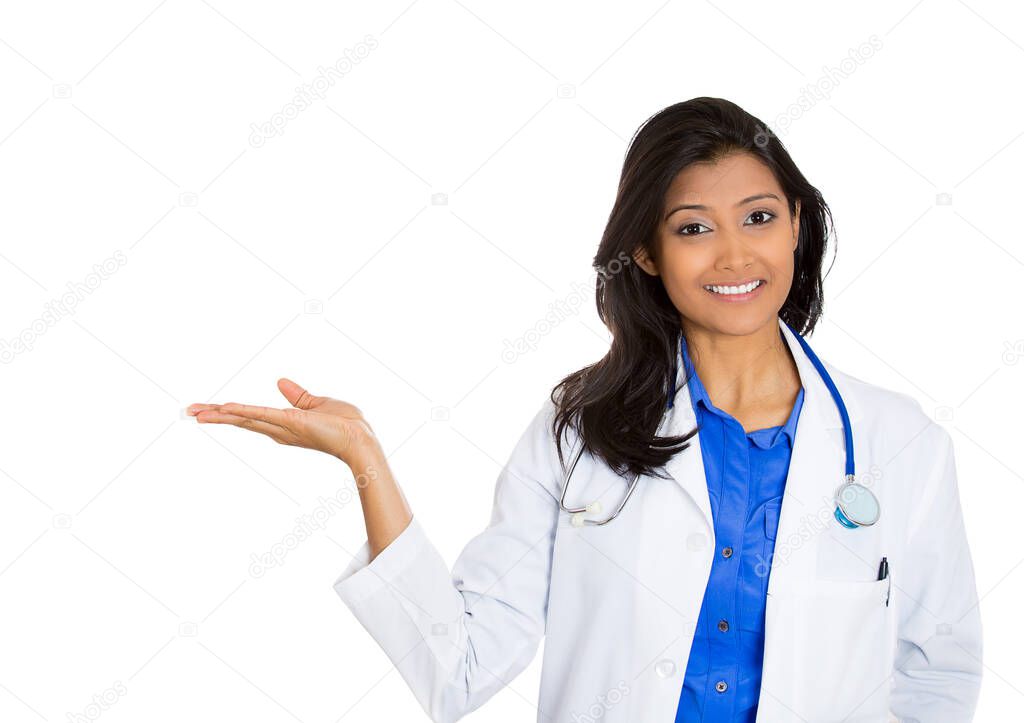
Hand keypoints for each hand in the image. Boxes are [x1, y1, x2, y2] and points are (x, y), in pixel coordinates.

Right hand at [186, 378, 377, 464]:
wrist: (360, 438)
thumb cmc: (345, 424)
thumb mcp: (316, 404)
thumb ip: (297, 395)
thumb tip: (279, 382)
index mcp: (283, 425)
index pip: (249, 417)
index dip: (227, 413)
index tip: (206, 410)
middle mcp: (278, 429)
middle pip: (239, 421)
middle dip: (213, 416)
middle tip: (188, 412)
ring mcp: (283, 427)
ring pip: (244, 419)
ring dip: (219, 415)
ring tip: (195, 412)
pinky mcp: (291, 422)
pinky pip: (261, 415)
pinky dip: (242, 412)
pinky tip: (223, 409)